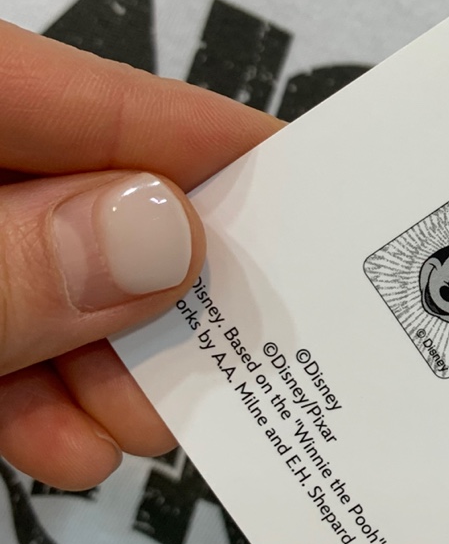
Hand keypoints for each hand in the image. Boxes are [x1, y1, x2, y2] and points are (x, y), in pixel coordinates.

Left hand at [0, 20, 281, 490]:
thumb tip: (167, 235)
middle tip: (236, 365)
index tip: (322, 205)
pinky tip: (64, 447)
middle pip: (78, 186)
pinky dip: (21, 378)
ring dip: (97, 354)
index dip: (214, 147)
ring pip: (32, 262)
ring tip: (149, 430)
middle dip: (158, 286)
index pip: (99, 95)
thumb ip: (7, 265)